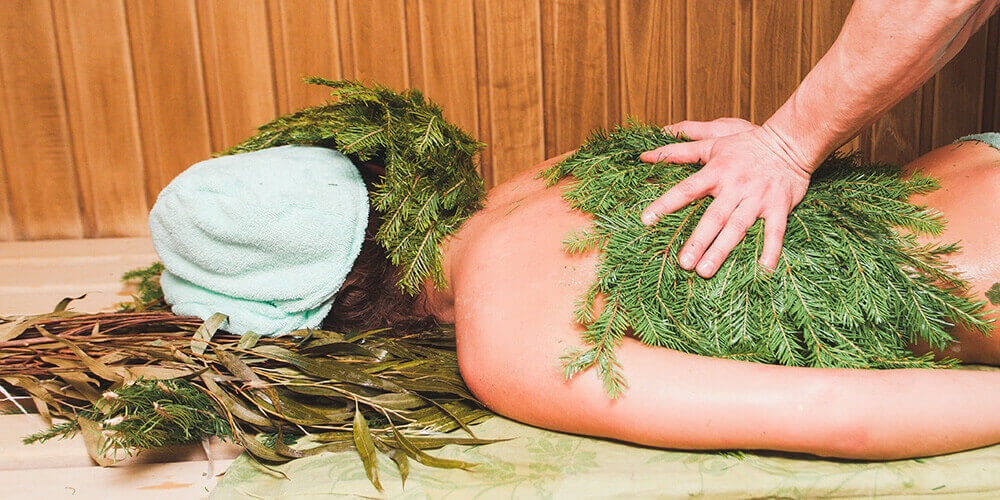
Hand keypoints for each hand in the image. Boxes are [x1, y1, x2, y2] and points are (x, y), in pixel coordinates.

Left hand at [639, 118, 812, 277]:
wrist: (790, 142)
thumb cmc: (745, 145)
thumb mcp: (711, 143)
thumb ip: (677, 151)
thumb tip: (644, 155)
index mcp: (716, 171)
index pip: (686, 190)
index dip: (666, 203)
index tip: (646, 219)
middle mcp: (735, 186)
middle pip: (713, 217)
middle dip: (698, 240)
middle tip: (683, 263)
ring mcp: (758, 198)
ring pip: (737, 227)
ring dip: (722, 250)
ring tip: (705, 271)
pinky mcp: (780, 206)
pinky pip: (775, 231)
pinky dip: (771, 250)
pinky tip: (763, 270)